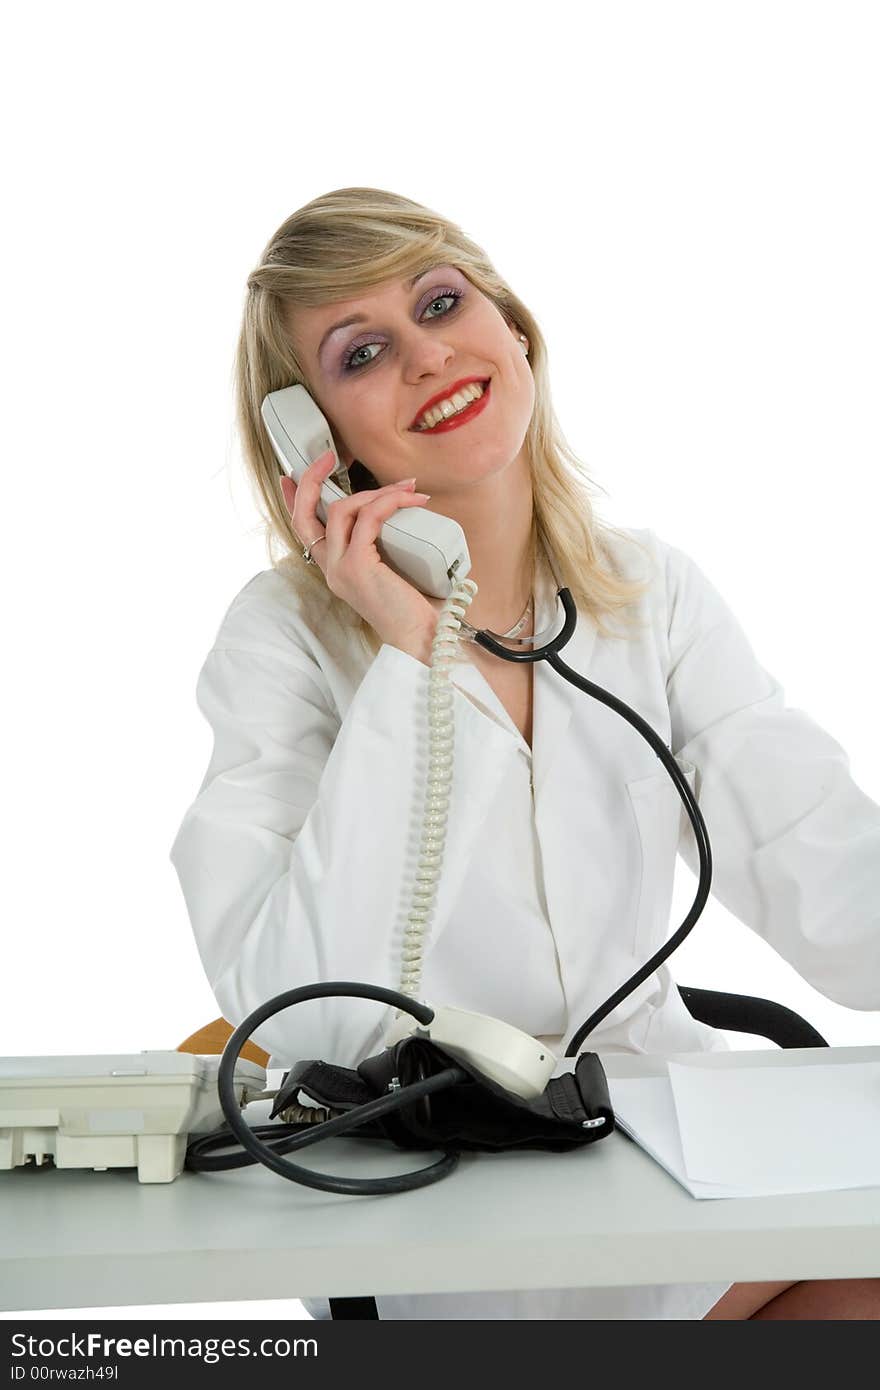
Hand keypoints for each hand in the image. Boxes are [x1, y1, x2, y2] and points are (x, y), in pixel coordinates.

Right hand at [280, 450, 441, 658]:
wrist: (422, 638)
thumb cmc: (415, 607)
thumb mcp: (392, 569)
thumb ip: (383, 544)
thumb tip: (401, 510)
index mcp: (335, 570)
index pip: (304, 529)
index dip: (294, 499)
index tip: (290, 474)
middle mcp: (331, 569)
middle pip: (306, 515)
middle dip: (312, 479)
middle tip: (330, 456)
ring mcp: (340, 568)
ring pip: (343, 510)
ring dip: (377, 491)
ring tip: (408, 489)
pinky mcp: (358, 566)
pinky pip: (368, 519)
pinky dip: (390, 502)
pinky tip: (411, 500)